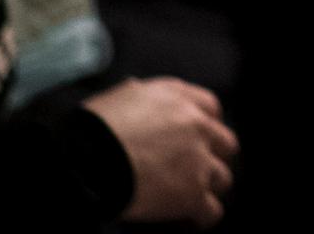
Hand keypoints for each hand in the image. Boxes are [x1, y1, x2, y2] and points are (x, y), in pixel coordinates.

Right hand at [83, 77, 238, 226]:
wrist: (88, 160)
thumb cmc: (94, 128)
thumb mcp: (121, 95)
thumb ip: (142, 94)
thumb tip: (139, 94)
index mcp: (178, 99)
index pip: (210, 107)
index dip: (206, 124)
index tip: (200, 135)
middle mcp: (196, 126)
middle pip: (225, 143)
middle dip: (213, 155)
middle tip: (197, 166)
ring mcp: (198, 162)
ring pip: (222, 177)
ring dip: (209, 186)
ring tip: (194, 194)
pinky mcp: (192, 195)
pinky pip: (212, 211)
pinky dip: (203, 216)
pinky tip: (193, 219)